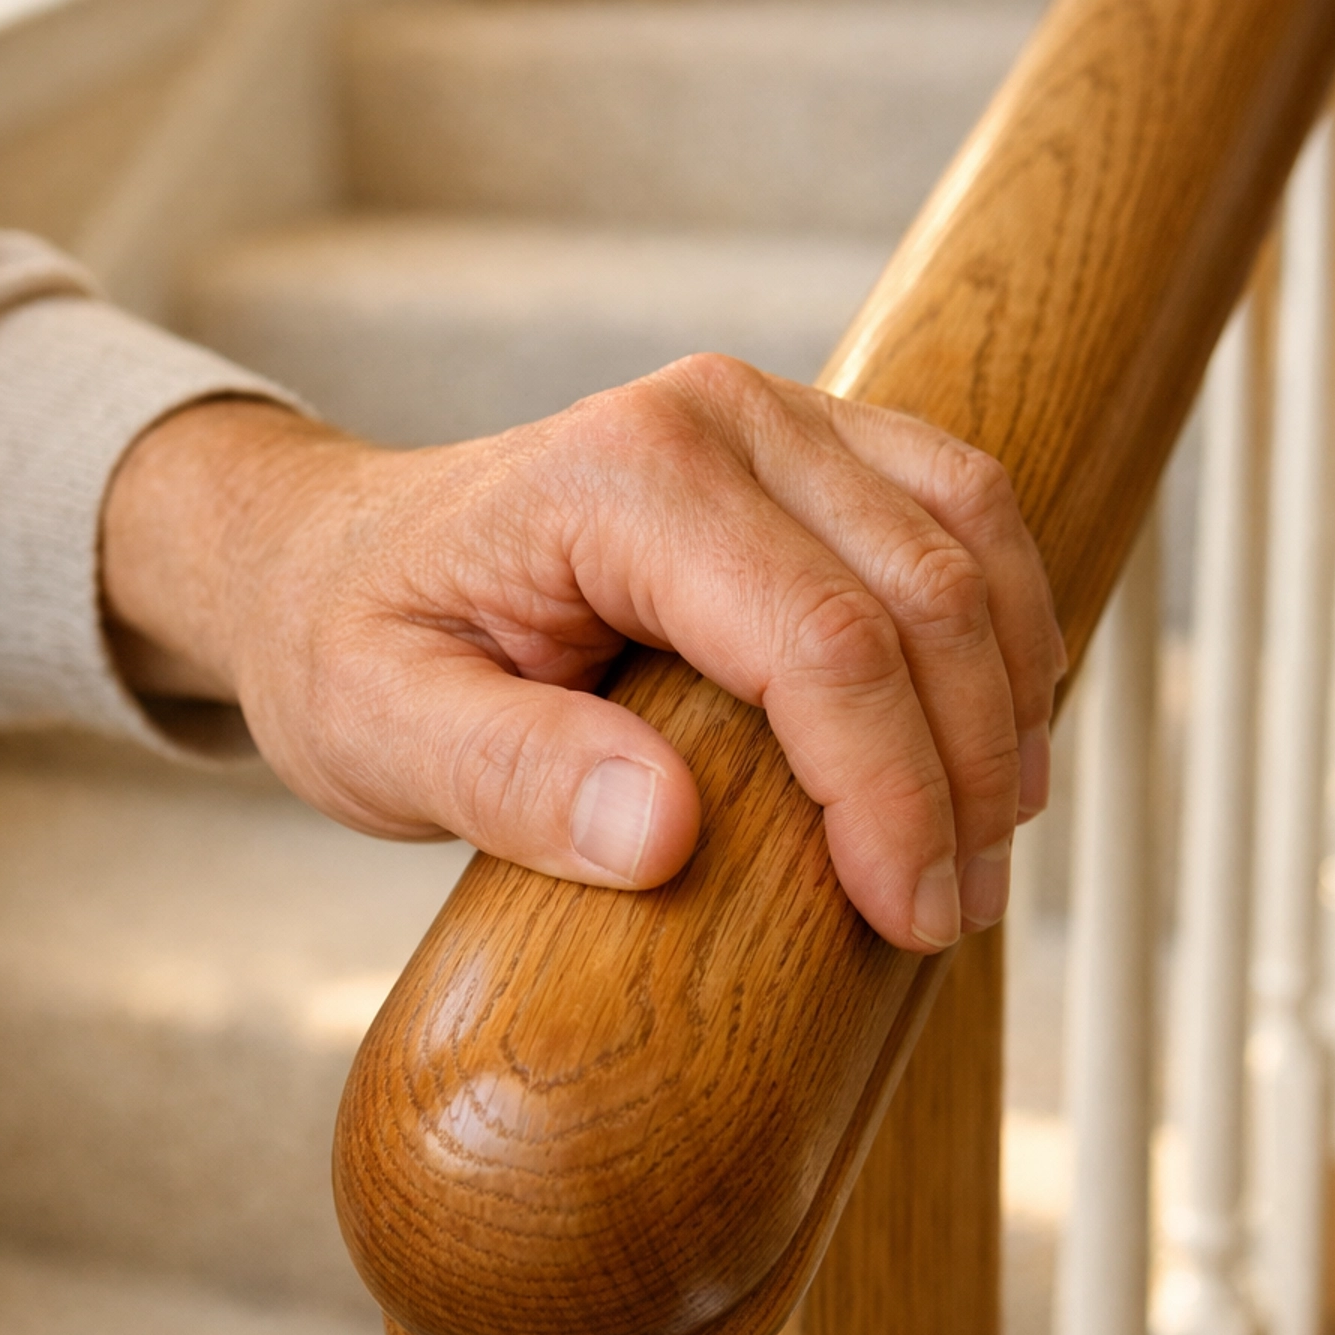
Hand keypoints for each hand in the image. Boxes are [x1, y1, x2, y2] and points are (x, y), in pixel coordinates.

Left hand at [100, 355, 1064, 951]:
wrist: (327, 561)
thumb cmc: (349, 648)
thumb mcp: (378, 736)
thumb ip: (511, 779)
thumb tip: (668, 835)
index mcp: (619, 478)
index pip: (818, 642)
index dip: (889, 793)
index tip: (913, 919)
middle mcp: (717, 416)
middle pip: (921, 591)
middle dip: (964, 769)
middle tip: (956, 915)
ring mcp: (773, 415)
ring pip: (972, 533)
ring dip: (1007, 692)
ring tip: (991, 840)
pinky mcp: (806, 445)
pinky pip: (958, 508)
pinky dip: (1000, 619)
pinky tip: (989, 732)